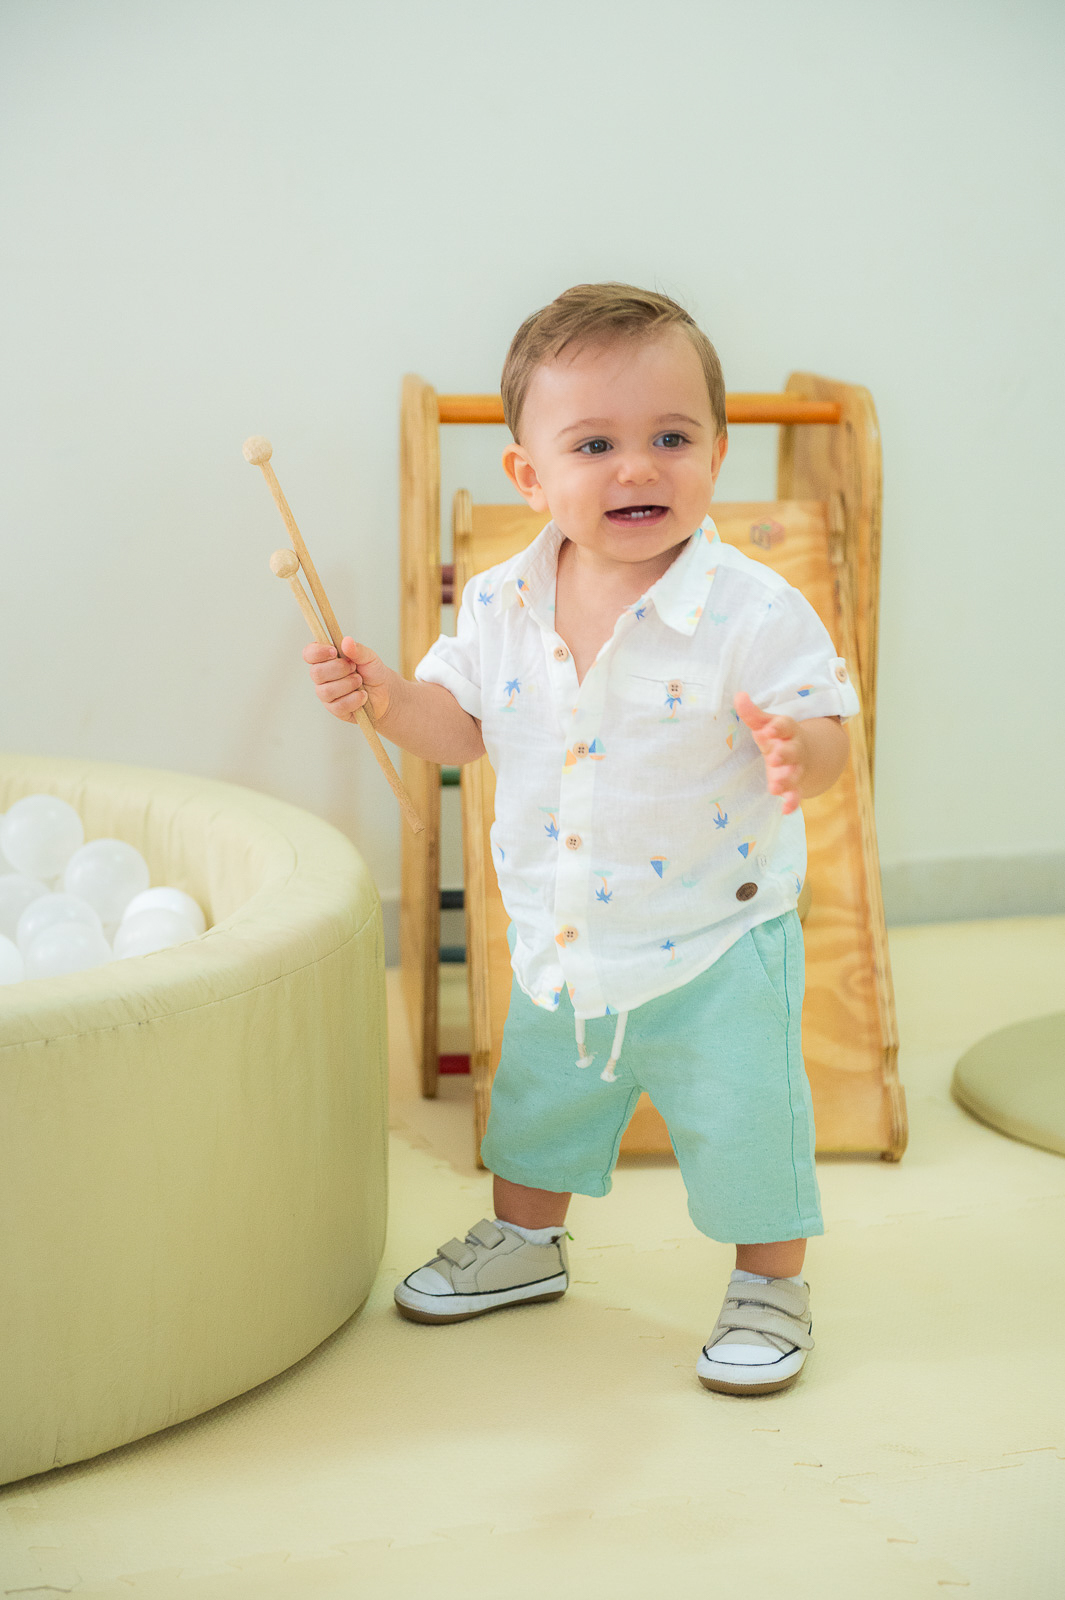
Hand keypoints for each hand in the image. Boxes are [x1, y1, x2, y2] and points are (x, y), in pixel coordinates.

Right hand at [303, 636, 392, 724]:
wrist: (385, 692)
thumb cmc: (372, 671)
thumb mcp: (369, 657)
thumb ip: (357, 649)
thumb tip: (346, 640)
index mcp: (325, 659)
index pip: (309, 654)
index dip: (317, 652)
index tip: (334, 651)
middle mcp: (322, 677)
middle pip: (316, 673)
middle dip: (338, 669)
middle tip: (354, 668)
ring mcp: (327, 694)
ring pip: (326, 691)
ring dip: (348, 684)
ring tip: (360, 681)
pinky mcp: (335, 709)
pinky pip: (339, 706)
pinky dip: (354, 699)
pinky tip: (363, 696)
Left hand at [734, 691, 804, 814]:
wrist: (806, 754)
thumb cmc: (778, 737)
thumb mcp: (767, 725)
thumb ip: (753, 714)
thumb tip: (738, 695)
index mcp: (788, 731)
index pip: (785, 726)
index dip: (778, 728)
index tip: (768, 730)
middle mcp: (795, 750)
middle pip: (793, 752)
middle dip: (784, 755)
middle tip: (774, 757)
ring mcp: (796, 768)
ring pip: (795, 775)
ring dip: (786, 781)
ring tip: (774, 787)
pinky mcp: (794, 786)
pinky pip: (796, 795)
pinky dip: (792, 802)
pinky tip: (785, 810)